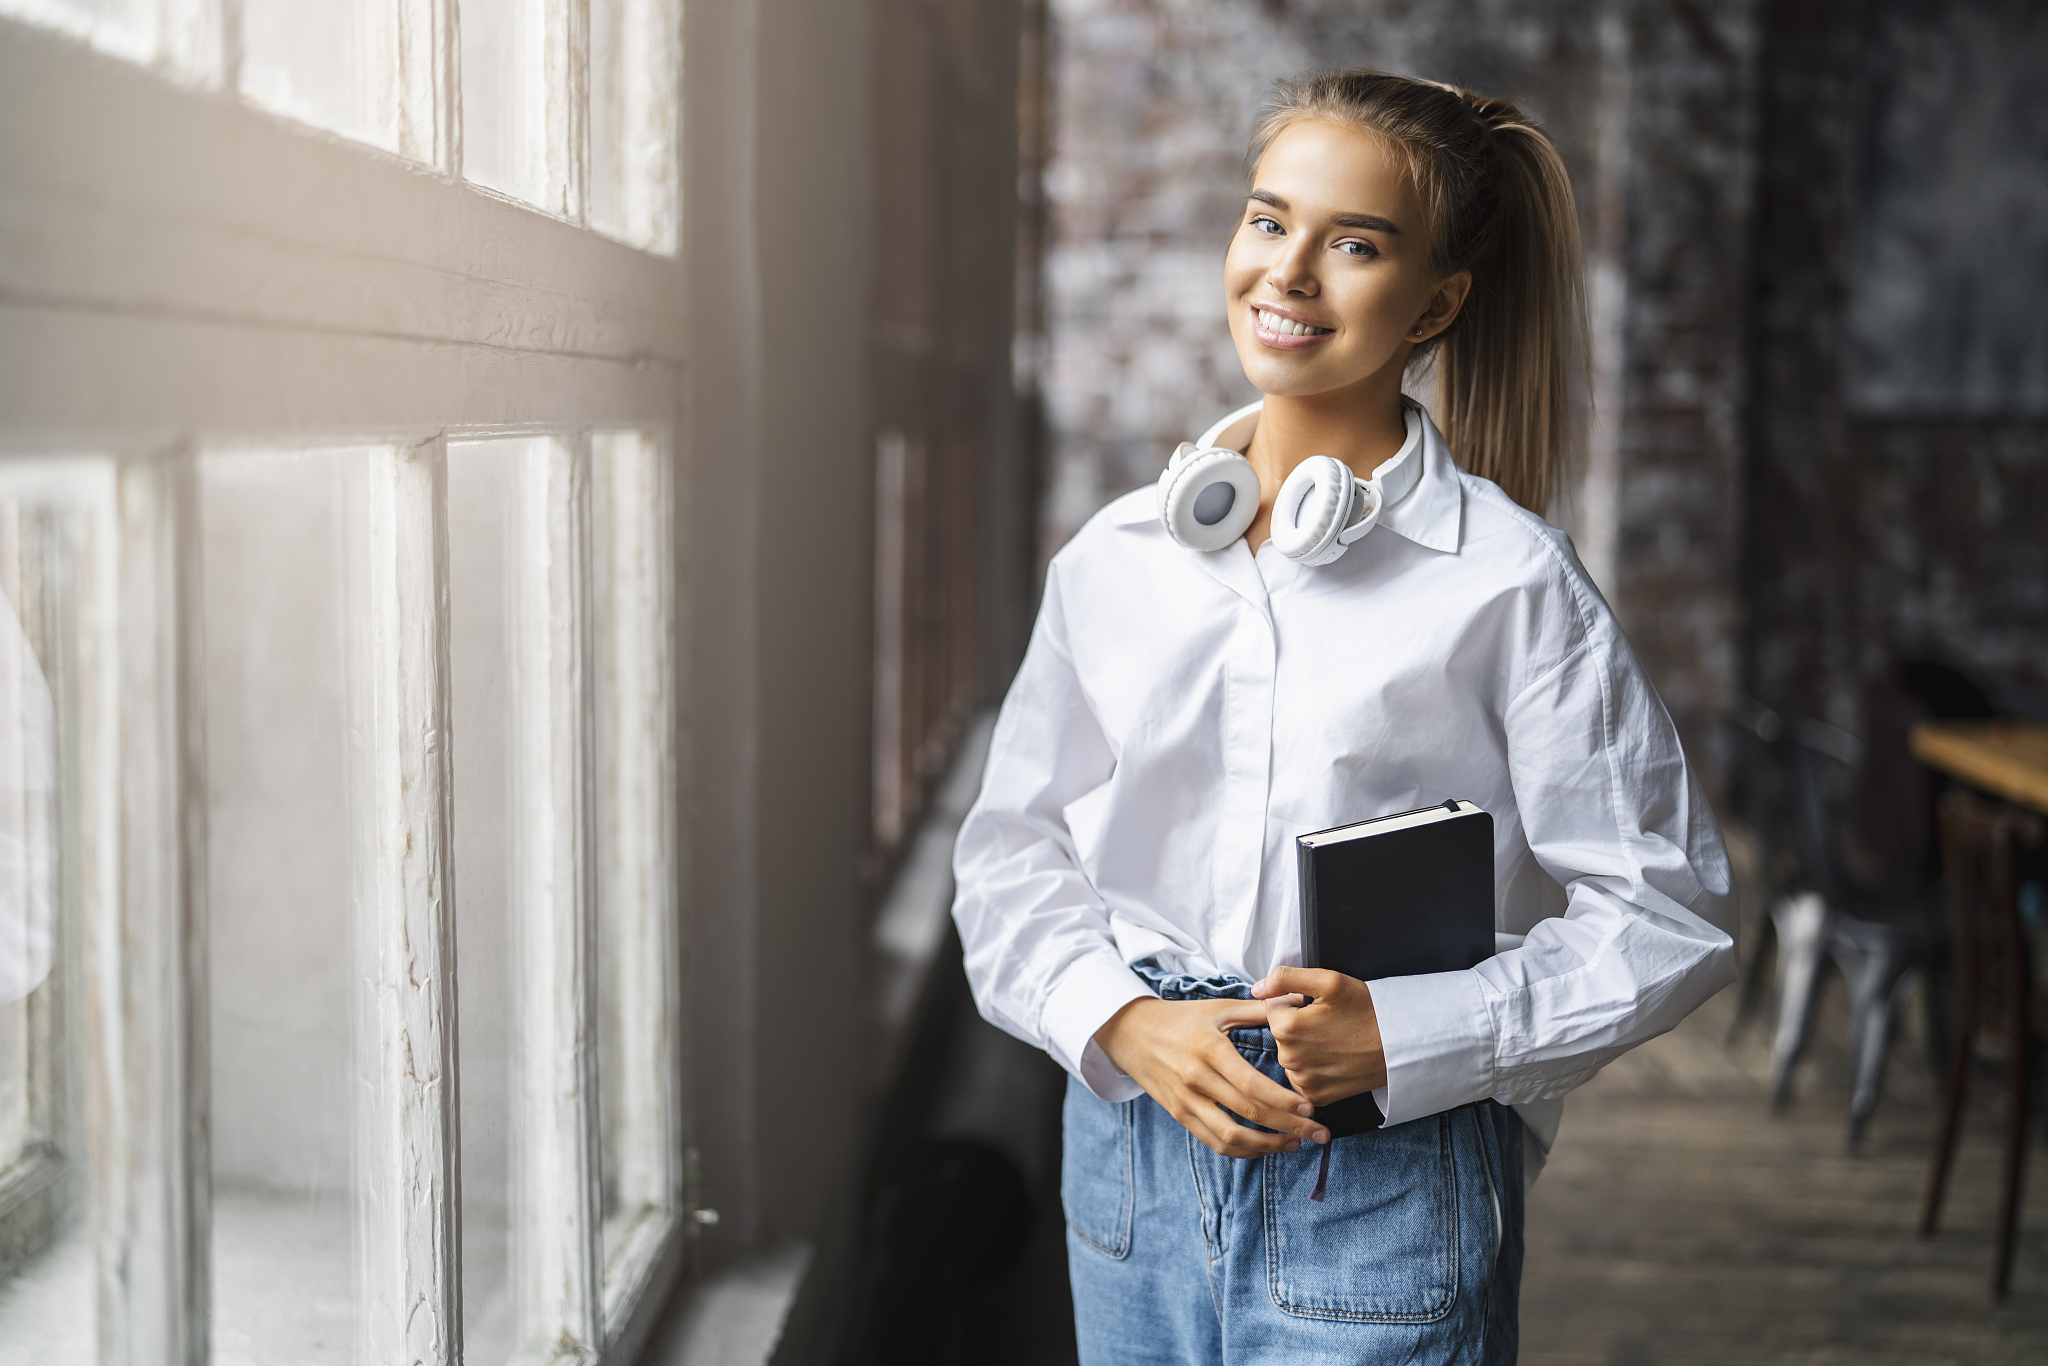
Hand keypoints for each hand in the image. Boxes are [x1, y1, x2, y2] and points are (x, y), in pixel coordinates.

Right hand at [1093, 996, 1329, 1157]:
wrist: (1128, 1032)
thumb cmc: (1178, 1018)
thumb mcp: (1216, 1008)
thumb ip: (1258, 1009)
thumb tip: (1295, 1002)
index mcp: (1209, 1050)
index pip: (1252, 1085)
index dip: (1284, 1102)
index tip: (1311, 1109)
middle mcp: (1196, 1079)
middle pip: (1248, 1113)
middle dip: (1289, 1127)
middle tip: (1319, 1134)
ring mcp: (1186, 1101)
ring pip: (1231, 1137)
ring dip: (1267, 1146)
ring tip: (1295, 1144)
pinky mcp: (1179, 1115)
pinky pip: (1213, 1141)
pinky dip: (1242, 1151)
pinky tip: (1264, 1147)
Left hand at [1252, 968, 1386, 1106]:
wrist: (1399, 1046)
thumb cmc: (1367, 1009)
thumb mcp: (1329, 981)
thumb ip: (1286, 978)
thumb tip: (1257, 988)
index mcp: (1287, 1028)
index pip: (1272, 1006)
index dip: (1294, 1001)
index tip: (1319, 1006)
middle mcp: (1289, 1058)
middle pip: (1281, 1032)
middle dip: (1298, 1024)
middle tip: (1331, 1023)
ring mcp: (1302, 1080)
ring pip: (1291, 1054)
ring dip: (1305, 1046)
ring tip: (1335, 1041)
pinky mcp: (1316, 1096)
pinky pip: (1302, 1076)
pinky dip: (1313, 1068)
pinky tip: (1334, 1060)